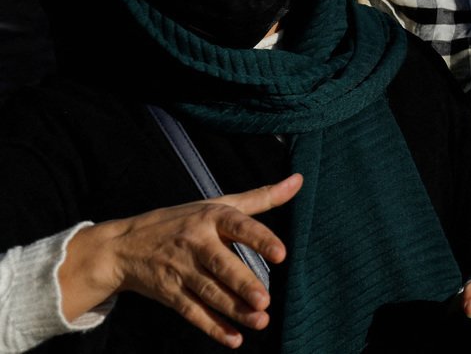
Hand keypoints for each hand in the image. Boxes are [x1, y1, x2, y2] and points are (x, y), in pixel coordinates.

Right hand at [61, 174, 301, 348]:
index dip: (259, 239)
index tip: (281, 253)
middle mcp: (196, 243)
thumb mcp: (217, 204)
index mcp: (211, 217)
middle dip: (242, 284)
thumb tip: (300, 180)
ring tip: (260, 321)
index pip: (239, 226)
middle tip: (265, 300)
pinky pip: (193, 312)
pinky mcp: (170, 293)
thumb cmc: (181, 221)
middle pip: (221, 265)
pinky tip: (234, 339)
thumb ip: (261, 197)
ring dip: (234, 309)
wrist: (122, 247)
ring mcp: (181, 270)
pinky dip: (212, 327)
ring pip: (209, 292)